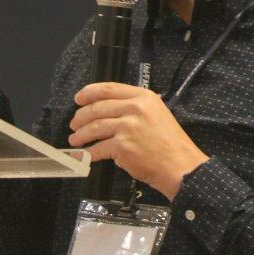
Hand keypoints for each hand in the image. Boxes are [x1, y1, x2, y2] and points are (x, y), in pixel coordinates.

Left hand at [68, 82, 208, 199]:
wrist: (180, 166)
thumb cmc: (170, 143)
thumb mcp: (157, 113)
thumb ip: (136, 107)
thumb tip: (110, 109)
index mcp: (143, 97)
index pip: (109, 88)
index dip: (89, 92)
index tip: (78, 98)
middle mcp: (134, 108)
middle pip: (97, 108)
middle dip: (80, 117)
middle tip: (74, 124)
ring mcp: (127, 127)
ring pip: (94, 127)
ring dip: (81, 135)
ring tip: (75, 140)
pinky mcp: (122, 147)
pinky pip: (98, 149)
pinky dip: (88, 153)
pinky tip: (83, 155)